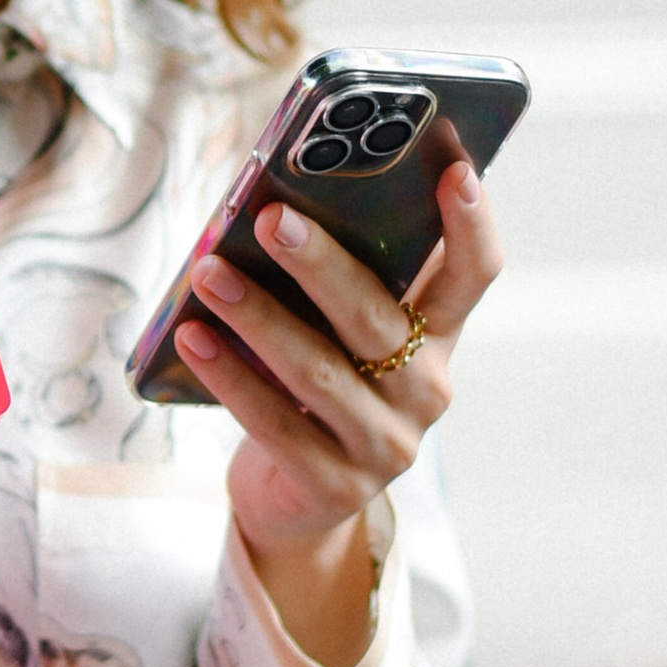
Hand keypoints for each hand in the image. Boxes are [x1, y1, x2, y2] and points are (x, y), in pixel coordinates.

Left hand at [171, 160, 502, 666]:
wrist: (295, 497)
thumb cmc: (314, 381)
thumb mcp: (337, 329)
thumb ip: (336, 275)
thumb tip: (279, 197)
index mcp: (437, 337)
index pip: (474, 275)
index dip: (471, 225)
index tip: (454, 169)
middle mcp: (425, 391)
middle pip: (378, 320)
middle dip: (322, 265)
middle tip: (271, 217)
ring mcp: (386, 445)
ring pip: (320, 373)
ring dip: (258, 317)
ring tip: (208, 273)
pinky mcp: (335, 486)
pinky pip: (277, 425)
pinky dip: (230, 376)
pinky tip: (192, 336)